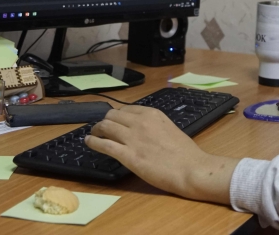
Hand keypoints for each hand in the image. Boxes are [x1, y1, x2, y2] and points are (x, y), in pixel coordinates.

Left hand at [85, 106, 236, 202]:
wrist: (190, 168)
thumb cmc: (185, 153)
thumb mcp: (170, 129)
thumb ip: (155, 127)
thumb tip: (145, 132)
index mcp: (152, 114)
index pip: (127, 109)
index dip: (118, 116)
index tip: (115, 121)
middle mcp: (140, 122)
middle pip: (113, 115)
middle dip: (105, 121)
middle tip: (102, 128)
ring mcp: (133, 138)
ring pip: (105, 127)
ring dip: (97, 130)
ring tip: (93, 134)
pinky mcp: (127, 155)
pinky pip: (104, 145)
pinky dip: (93, 142)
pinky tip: (88, 142)